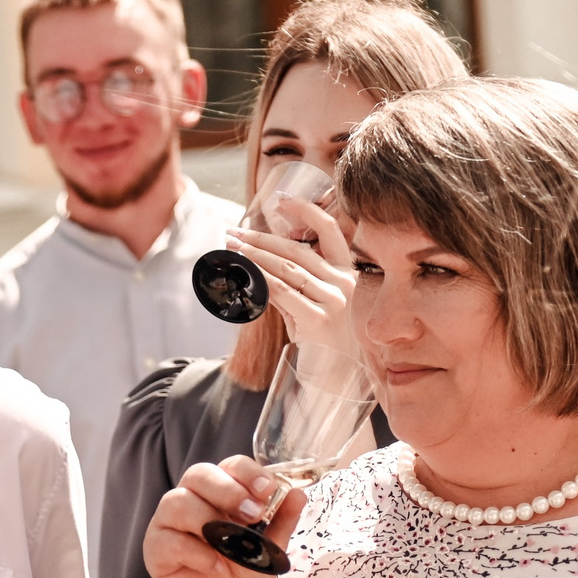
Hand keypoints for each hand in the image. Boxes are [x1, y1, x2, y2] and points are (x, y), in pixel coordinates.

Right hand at [143, 455, 305, 577]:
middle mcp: (191, 497)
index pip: (230, 465)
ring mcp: (169, 521)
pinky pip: (170, 541)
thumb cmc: (245, 569)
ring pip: (178, 502)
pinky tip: (215, 566)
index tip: (267, 488)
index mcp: (221, 488)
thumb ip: (282, 519)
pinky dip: (196, 553)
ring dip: (208, 520)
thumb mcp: (271, 546)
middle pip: (198, 474)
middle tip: (252, 514)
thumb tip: (299, 495)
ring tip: (231, 544)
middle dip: (227, 491)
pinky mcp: (156, 548)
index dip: (247, 472)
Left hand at [229, 195, 358, 360]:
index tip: (281, 198)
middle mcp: (343, 283)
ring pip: (286, 268)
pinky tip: (242, 273)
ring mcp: (333, 301)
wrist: (333, 379)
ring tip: (232, 250)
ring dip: (253, 257)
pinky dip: (258, 280)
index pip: (330, 231)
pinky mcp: (319, 319)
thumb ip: (291, 281)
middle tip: (233, 233)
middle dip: (260, 239)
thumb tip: (256, 260)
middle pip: (296, 250)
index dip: (306, 210)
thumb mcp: (310, 303)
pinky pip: (281, 292)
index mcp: (346, 273)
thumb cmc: (320, 340)